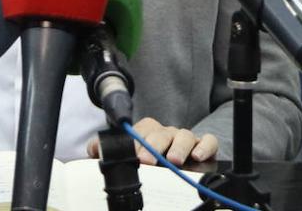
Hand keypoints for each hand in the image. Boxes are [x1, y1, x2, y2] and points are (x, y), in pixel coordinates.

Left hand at [87, 117, 217, 166]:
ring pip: (184, 135)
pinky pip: (208, 141)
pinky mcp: (205, 148)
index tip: (131, 155)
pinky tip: (198, 157)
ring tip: (173, 161)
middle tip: (146, 161)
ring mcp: (186, 140)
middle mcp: (168, 134)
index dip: (136, 140)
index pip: (142, 129)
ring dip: (178, 147)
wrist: (182, 171)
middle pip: (161, 132)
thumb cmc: (154, 162)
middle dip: (153, 145)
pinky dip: (205, 146)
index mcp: (150, 133)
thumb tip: (92, 149)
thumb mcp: (131, 158)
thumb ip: (111, 152)